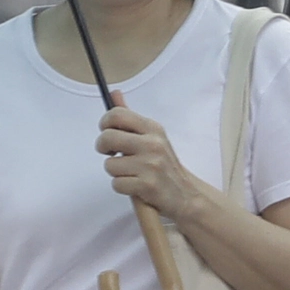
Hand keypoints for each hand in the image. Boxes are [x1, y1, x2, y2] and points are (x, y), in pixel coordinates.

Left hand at [96, 96, 201, 218]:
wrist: (186, 195)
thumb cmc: (164, 165)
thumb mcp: (152, 136)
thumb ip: (130, 118)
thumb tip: (114, 93)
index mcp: (153, 128)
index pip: (117, 114)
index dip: (105, 123)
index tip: (108, 132)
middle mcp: (153, 143)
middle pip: (107, 137)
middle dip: (103, 147)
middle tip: (111, 153)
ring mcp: (150, 165)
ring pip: (109, 165)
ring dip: (116, 172)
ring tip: (130, 173)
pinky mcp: (147, 185)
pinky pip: (116, 184)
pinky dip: (122, 187)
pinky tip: (135, 185)